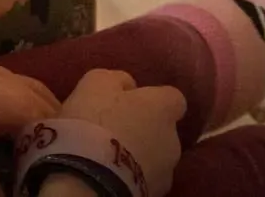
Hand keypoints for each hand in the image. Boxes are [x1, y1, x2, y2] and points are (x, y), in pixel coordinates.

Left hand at [0, 50, 57, 196]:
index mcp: (25, 102)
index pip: (63, 134)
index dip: (64, 160)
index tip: (57, 182)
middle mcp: (22, 86)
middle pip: (55, 117)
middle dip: (56, 145)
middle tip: (49, 174)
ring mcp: (5, 77)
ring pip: (38, 104)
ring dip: (41, 130)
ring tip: (36, 160)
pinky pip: (21, 98)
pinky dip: (25, 118)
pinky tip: (12, 136)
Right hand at [58, 70, 185, 196]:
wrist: (91, 175)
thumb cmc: (96, 120)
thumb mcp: (97, 83)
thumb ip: (118, 79)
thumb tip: (128, 84)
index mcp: (164, 109)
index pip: (174, 99)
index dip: (154, 100)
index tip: (133, 102)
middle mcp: (173, 140)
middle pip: (164, 131)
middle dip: (146, 131)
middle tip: (116, 131)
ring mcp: (166, 172)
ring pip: (156, 158)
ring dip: (140, 156)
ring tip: (111, 157)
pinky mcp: (153, 195)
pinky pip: (144, 179)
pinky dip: (132, 176)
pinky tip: (111, 173)